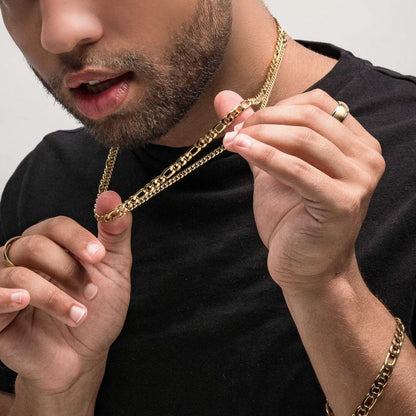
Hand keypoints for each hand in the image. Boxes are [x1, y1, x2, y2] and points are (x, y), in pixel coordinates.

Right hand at [0, 191, 131, 393]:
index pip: (55, 225)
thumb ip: (113, 234)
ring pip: (17, 272)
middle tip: (92, 293)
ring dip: (54, 294)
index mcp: (51, 246)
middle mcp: (23, 260)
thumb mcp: (113, 270)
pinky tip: (24, 301)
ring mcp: (5, 285)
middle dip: (68, 268)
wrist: (84, 356)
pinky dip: (7, 296)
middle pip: (34, 244)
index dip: (77, 237)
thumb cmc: (97, 310)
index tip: (99, 255)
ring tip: (79, 315)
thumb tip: (111, 196)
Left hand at [216, 89, 384, 292]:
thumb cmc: (292, 219)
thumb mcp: (273, 168)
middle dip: (265, 120)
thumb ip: (255, 134)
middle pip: (310, 118)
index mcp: (356, 143)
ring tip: (232, 141)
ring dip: (261, 135)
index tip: (244, 120)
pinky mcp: (343, 203)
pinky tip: (240, 149)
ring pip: (304, 139)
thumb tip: (224, 98)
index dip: (277, 106)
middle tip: (234, 130)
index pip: (317, 103)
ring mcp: (360, 180)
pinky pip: (299, 170)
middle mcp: (366, 157)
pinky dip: (266, 156)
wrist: (307, 267)